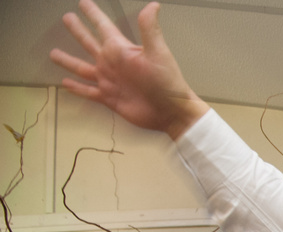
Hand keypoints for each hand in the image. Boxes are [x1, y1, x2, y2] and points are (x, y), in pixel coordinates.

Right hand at [50, 0, 208, 139]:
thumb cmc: (168, 82)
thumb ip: (150, 29)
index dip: (93, 14)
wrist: (171, 112)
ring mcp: (110, 81)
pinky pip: (88, 92)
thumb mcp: (158, 53)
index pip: (103, 26)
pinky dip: (76, 88)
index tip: (83, 3)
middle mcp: (112, 63)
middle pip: (89, 43)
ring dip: (68, 61)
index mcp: (121, 50)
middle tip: (67, 18)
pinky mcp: (109, 98)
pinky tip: (65, 83)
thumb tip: (153, 5)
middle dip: (78, 31)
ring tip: (53, 53)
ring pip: (82, 68)